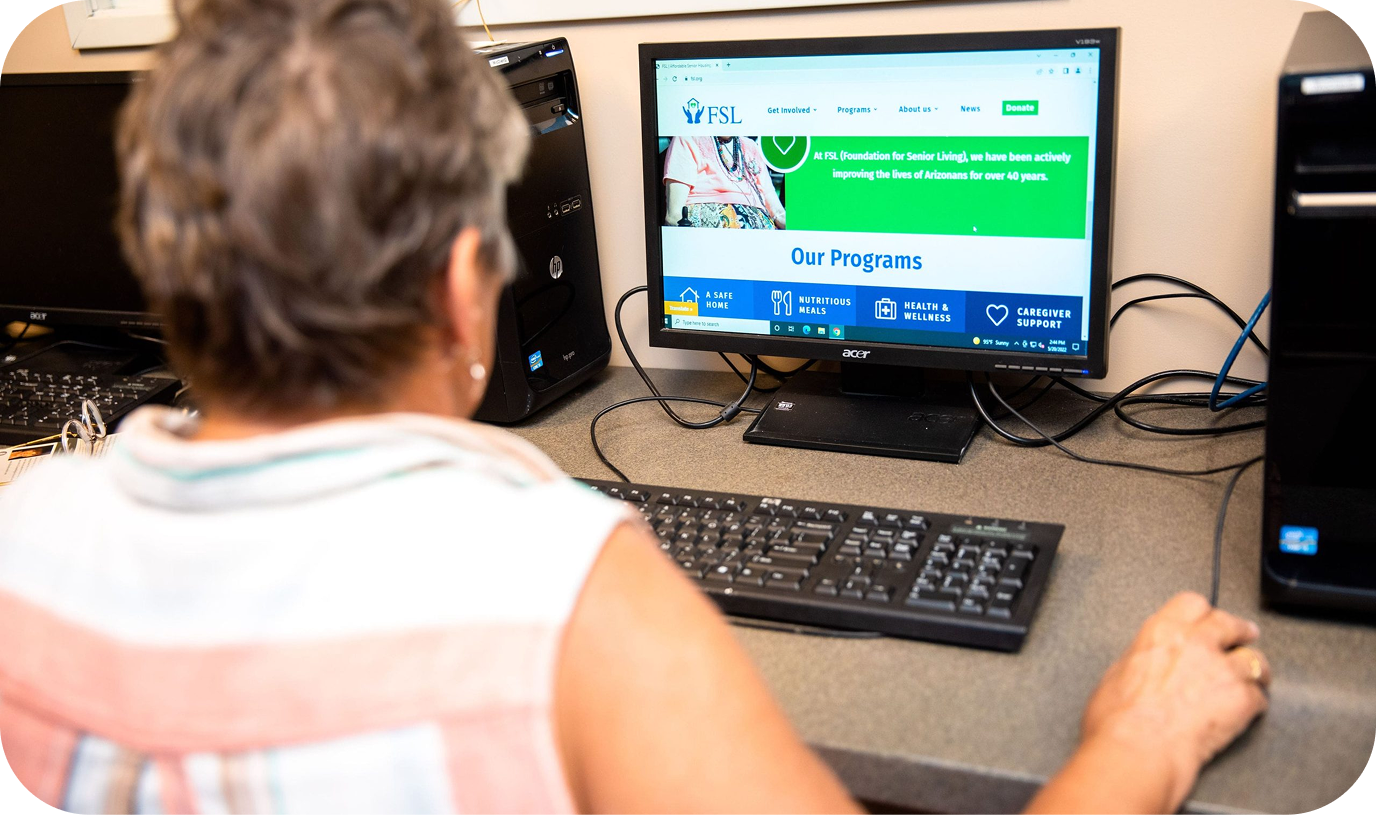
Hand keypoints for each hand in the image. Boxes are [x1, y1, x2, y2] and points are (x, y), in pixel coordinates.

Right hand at [1080, 592, 1269, 807]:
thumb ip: (1142, 659)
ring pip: (1254, 659)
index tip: (1208, 619)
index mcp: (1162, 631)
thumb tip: (1147, 663)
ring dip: (1255, 669)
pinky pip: (1259, 697)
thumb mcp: (1116, 673)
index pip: (1193, 604)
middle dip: (1241, 630)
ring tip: (1256, 677)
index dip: (1204, 613)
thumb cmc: (1119, 719)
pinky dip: (1255, 704)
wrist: (1138, 748)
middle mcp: (1196, 642)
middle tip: (1246, 634)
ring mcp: (1223, 669)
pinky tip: (1247, 712)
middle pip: (1231, 623)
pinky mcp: (1242, 698)